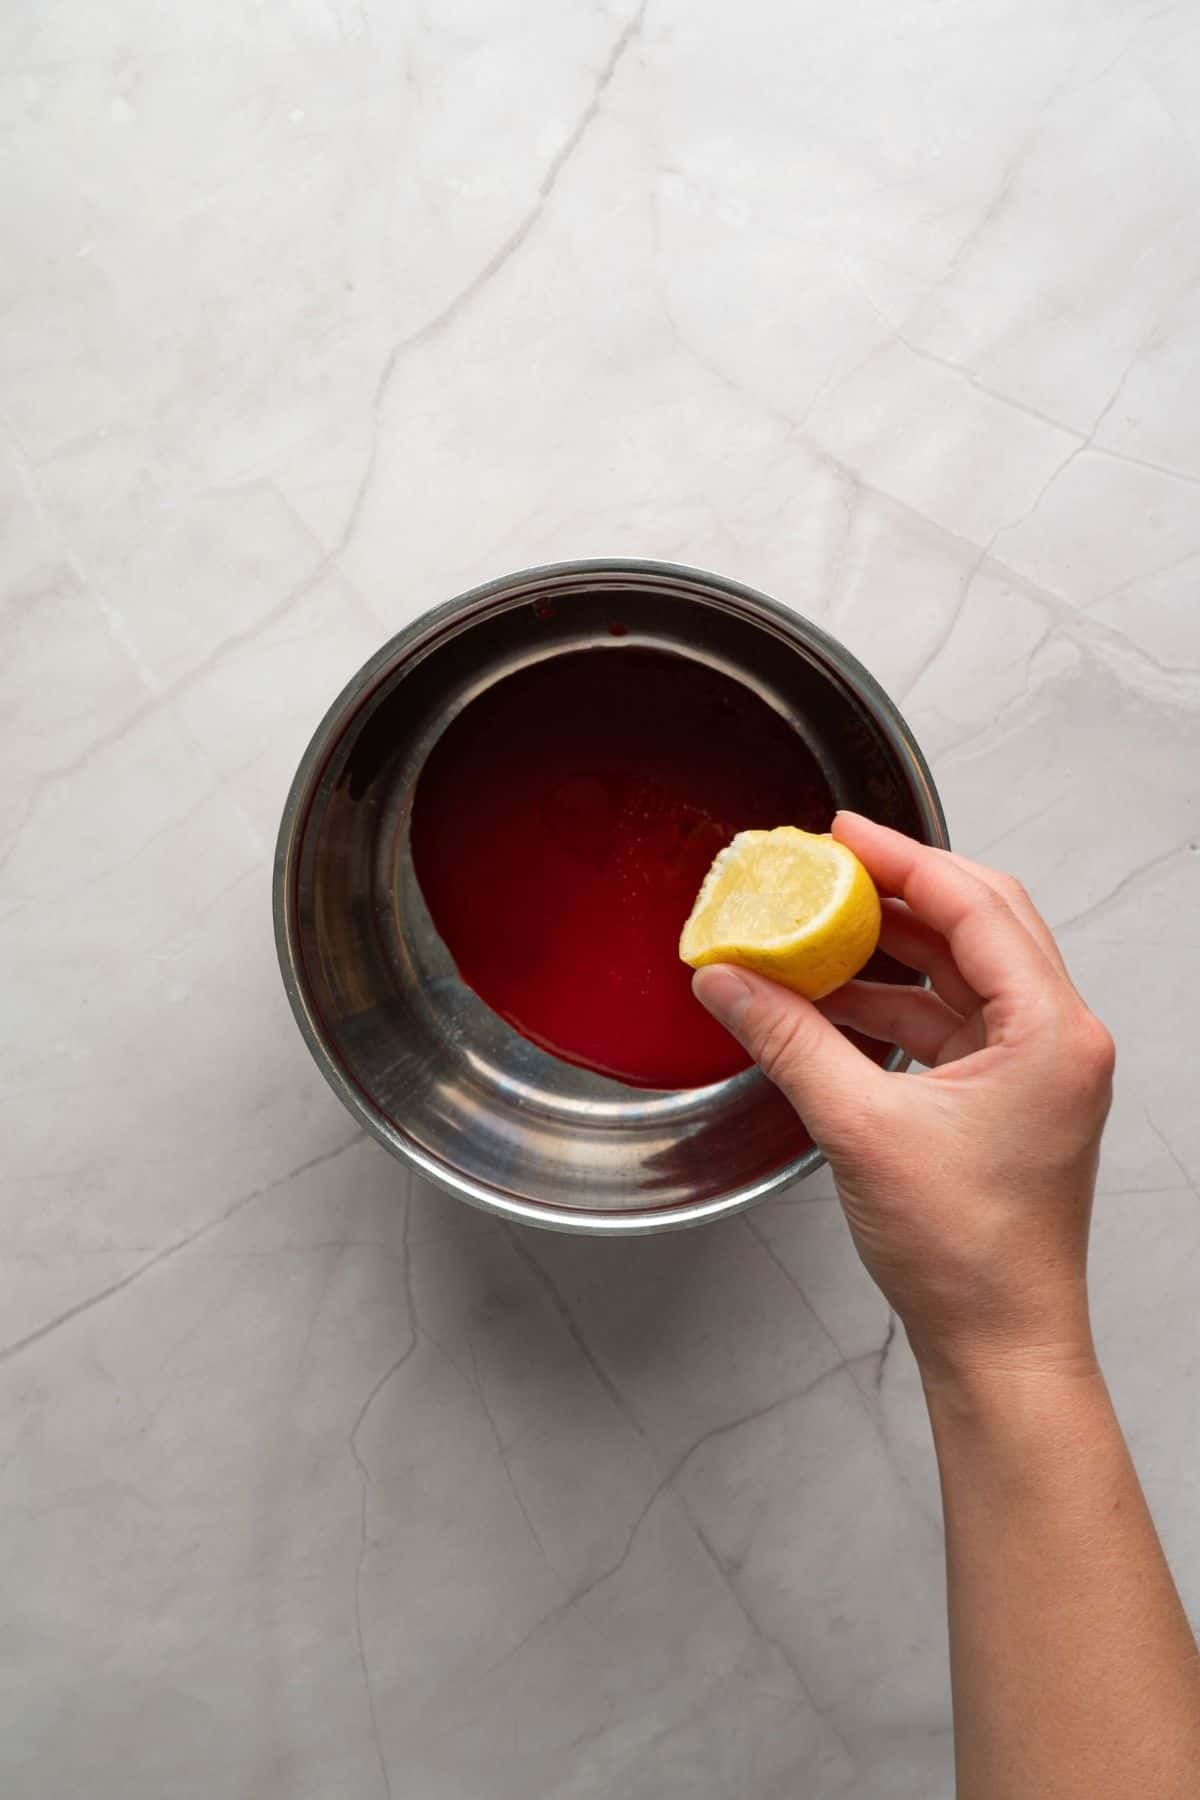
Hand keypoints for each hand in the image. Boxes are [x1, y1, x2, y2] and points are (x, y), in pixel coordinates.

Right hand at [693, 813, 1114, 1383]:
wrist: (999, 1341)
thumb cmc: (969, 1254)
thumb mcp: (860, 1129)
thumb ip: (789, 1041)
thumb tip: (731, 982)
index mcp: (1051, 1031)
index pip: (975, 905)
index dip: (902, 858)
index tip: (841, 833)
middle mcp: (1059, 1038)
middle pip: (980, 922)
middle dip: (899, 889)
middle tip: (829, 865)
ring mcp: (1039, 1067)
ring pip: (964, 970)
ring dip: (892, 948)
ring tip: (819, 930)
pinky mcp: (1011, 1096)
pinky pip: (951, 1019)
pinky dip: (894, 1003)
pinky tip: (833, 1002)